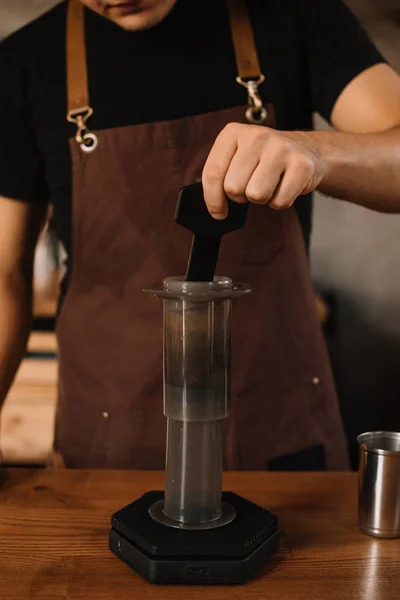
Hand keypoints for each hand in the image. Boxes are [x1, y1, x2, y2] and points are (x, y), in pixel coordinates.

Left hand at [202, 123, 326, 217]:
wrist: (304, 149)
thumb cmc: (264, 159)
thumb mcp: (236, 157)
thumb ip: (220, 177)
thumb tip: (215, 208)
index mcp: (233, 133)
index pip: (213, 173)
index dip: (213, 199)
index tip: (218, 212)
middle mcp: (257, 136)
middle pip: (233, 188)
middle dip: (241, 196)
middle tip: (251, 186)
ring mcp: (281, 148)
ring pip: (256, 195)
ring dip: (261, 199)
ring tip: (268, 184)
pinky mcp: (302, 165)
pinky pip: (280, 202)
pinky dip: (281, 201)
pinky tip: (284, 185)